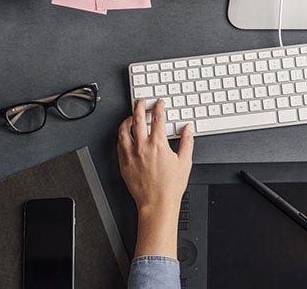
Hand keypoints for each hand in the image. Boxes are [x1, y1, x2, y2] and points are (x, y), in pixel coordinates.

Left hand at [117, 99, 193, 257]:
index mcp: (158, 145)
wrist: (157, 203)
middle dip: (139, 107)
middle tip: (141, 102)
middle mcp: (142, 147)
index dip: (159, 107)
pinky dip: (121, 135)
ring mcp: (131, 155)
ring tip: (130, 116)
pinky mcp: (123, 163)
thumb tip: (187, 129)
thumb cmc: (170, 186)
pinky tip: (124, 134)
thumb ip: (186, 142)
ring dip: (127, 119)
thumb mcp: (185, 162)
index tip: (159, 104)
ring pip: (124, 130)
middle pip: (138, 120)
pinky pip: (119, 144)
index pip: (158, 119)